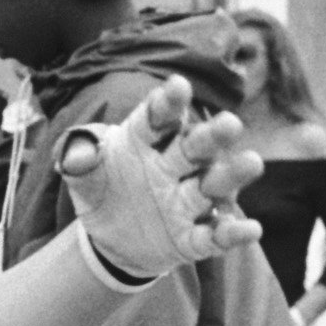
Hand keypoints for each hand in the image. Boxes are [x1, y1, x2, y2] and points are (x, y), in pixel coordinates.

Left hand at [56, 78, 261, 278]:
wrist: (108, 240)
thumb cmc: (102, 192)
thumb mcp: (83, 176)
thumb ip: (78, 161)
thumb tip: (74, 155)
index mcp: (147, 142)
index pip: (159, 119)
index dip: (168, 103)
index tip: (178, 85)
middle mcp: (174, 166)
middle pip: (195, 147)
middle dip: (212, 136)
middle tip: (230, 124)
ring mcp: (187, 202)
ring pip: (213, 185)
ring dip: (232, 175)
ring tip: (252, 163)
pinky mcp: (192, 238)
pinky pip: (214, 236)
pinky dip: (231, 233)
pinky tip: (250, 229)